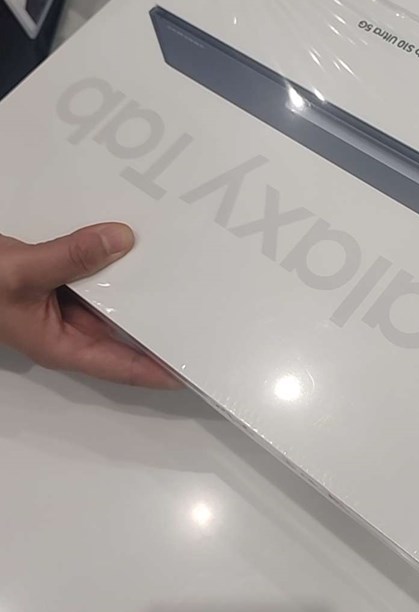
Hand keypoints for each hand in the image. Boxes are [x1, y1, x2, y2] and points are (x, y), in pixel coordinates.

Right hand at [0, 223, 178, 387]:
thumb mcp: (25, 272)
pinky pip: (95, 277)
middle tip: (199, 314)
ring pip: (112, 302)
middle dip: (159, 325)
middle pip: (124, 334)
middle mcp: (68, 329)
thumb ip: (71, 256)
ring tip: (177, 275)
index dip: (159, 371)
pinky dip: (113, 264)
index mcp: (63, 345)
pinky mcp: (58, 283)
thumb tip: (121, 241)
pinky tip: (132, 246)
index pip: (122, 366)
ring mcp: (64, 306)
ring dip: (138, 288)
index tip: (193, 367)